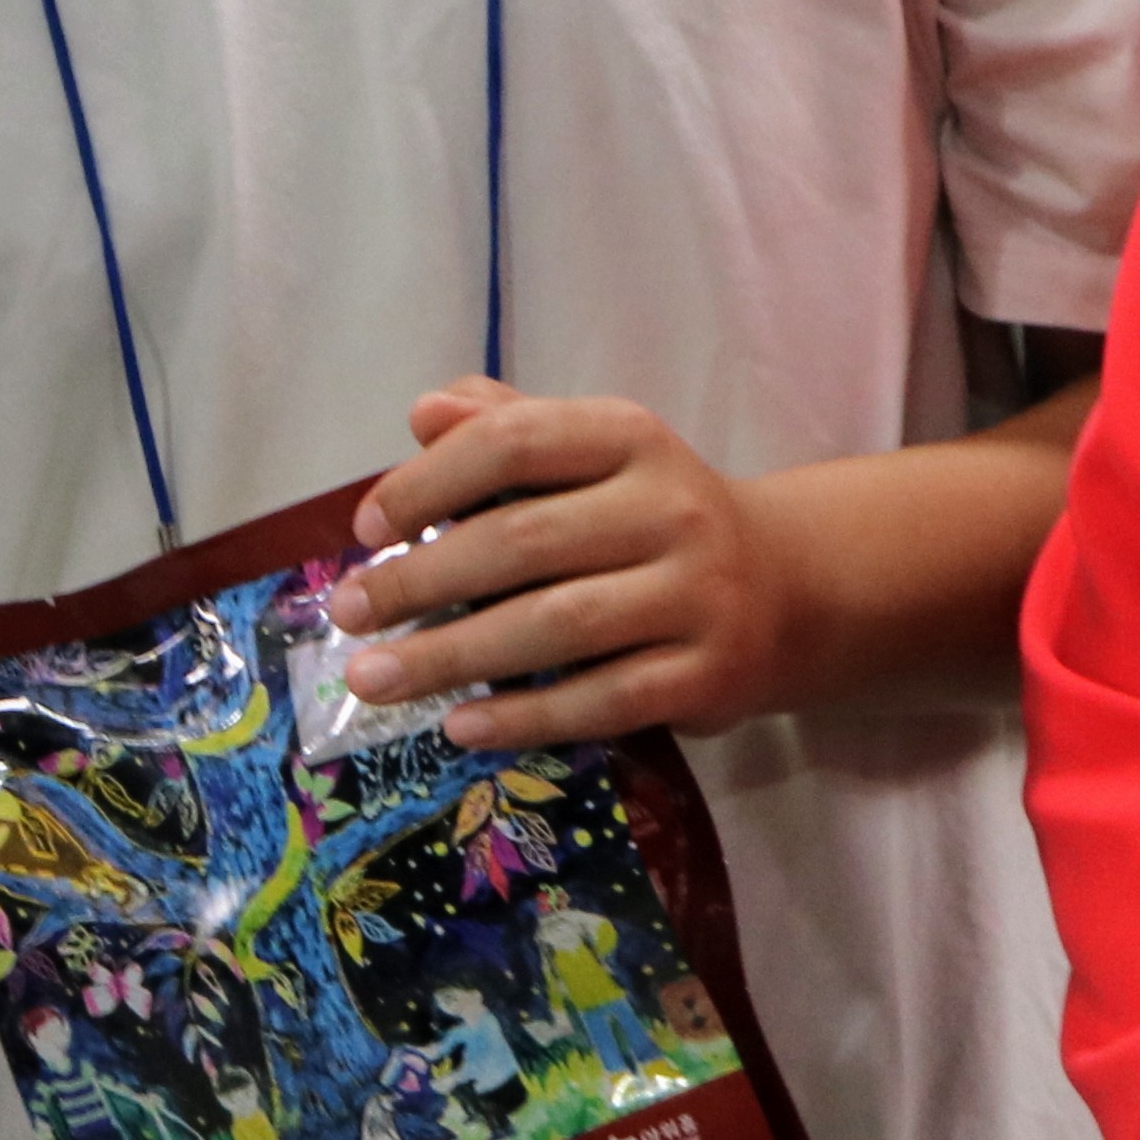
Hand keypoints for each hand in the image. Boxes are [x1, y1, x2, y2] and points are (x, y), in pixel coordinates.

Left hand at [323, 381, 812, 747]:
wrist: (792, 585)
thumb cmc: (648, 515)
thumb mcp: (590, 454)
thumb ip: (506, 426)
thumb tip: (424, 414)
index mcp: (628, 438)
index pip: (514, 442)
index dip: (427, 482)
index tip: (364, 528)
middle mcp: (670, 509)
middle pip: (522, 542)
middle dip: (418, 582)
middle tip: (347, 613)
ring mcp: (697, 594)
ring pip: (555, 627)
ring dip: (451, 657)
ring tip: (372, 680)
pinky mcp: (710, 674)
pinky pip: (604, 700)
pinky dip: (525, 716)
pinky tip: (459, 725)